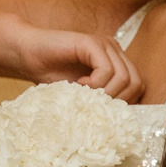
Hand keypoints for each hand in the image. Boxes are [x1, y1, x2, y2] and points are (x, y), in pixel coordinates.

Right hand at [10, 22, 143, 99]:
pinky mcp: (92, 42)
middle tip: (94, 105)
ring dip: (105, 94)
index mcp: (116, 63)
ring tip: (84, 95)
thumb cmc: (53, 77)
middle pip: (136, 83)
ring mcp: (105, 45)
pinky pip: (107, 70)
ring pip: (124, 78)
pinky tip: (79, 84)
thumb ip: (103, 101)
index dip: (123, 104)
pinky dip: (95, 84)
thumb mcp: (83, 95)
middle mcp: (115, 51)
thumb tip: (120, 124)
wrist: (28, 55)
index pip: (138, 88)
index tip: (101, 110)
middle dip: (116, 101)